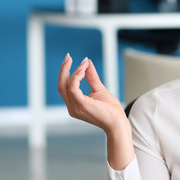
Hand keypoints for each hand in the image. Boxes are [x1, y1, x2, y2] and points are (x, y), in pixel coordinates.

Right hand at [58, 54, 133, 168]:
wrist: (118, 122)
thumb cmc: (110, 109)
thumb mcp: (99, 89)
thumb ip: (91, 77)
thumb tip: (87, 62)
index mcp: (74, 104)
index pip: (64, 87)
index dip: (66, 73)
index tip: (72, 60)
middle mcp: (72, 107)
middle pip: (61, 85)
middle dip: (63, 69)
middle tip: (68, 57)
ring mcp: (75, 107)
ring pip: (66, 85)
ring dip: (75, 71)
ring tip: (83, 63)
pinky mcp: (81, 105)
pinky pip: (73, 88)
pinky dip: (77, 76)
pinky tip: (83, 70)